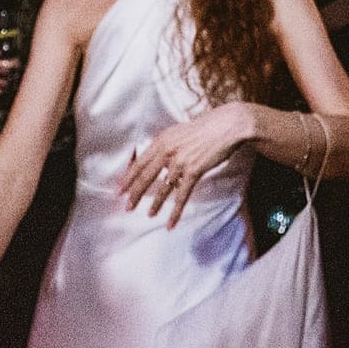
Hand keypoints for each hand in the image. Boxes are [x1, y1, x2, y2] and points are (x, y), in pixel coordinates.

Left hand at [119, 103, 251, 227]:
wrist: (227, 125)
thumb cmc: (207, 126)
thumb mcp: (180, 131)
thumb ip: (167, 143)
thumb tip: (157, 157)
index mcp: (162, 140)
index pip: (140, 162)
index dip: (129, 178)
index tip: (120, 189)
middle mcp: (167, 151)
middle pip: (145, 177)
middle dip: (135, 194)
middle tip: (127, 207)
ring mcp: (180, 161)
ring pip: (162, 189)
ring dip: (155, 204)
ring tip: (149, 215)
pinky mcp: (193, 171)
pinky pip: (181, 196)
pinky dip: (175, 212)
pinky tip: (170, 223)